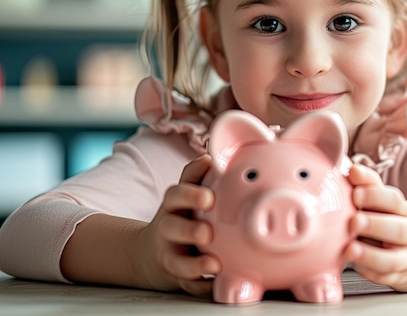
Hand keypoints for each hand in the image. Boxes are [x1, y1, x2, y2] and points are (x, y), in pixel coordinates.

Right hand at [135, 155, 220, 296]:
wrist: (152, 252)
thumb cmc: (179, 215)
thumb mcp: (182, 194)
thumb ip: (195, 176)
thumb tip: (211, 156)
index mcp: (173, 206)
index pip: (175, 195)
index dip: (190, 195)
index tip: (209, 197)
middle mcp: (168, 230)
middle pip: (172, 229)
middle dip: (189, 231)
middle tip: (208, 233)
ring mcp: (171, 255)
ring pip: (178, 262)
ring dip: (195, 265)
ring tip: (213, 264)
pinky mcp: (177, 278)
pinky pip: (189, 286)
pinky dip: (202, 287)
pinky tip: (217, 286)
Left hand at [343, 164, 406, 291]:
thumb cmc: (396, 223)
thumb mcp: (387, 203)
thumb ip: (369, 185)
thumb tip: (348, 165)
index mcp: (402, 211)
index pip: (393, 200)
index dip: (375, 195)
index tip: (355, 192)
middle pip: (397, 229)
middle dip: (375, 225)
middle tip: (354, 221)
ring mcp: (406, 258)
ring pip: (392, 259)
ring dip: (371, 255)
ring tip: (350, 249)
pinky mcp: (399, 278)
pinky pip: (386, 278)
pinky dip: (371, 273)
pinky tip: (356, 267)